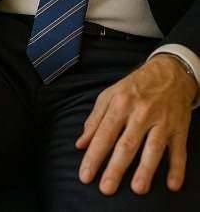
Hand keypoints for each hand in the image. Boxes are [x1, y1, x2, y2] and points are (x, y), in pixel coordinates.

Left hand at [76, 55, 196, 195]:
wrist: (169, 72)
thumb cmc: (135, 86)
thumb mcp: (110, 95)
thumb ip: (95, 119)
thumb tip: (81, 144)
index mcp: (120, 104)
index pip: (104, 133)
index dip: (94, 155)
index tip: (85, 175)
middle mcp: (141, 113)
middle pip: (127, 143)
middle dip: (116, 167)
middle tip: (106, 188)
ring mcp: (162, 121)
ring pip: (153, 148)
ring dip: (146, 169)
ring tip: (137, 189)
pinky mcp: (180, 128)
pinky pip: (179, 151)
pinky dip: (177, 168)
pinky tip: (172, 184)